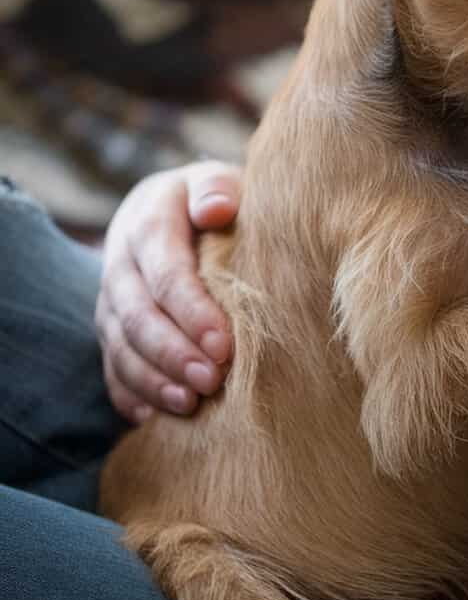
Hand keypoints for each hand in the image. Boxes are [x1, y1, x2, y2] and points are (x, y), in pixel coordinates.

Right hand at [96, 161, 241, 421]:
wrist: (174, 208)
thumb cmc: (212, 200)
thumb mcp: (216, 181)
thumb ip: (216, 190)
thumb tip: (216, 209)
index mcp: (148, 222)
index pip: (166, 273)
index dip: (192, 311)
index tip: (224, 344)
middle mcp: (121, 264)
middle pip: (138, 316)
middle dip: (173, 353)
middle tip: (212, 382)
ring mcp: (111, 300)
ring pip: (121, 346)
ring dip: (154, 380)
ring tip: (190, 405)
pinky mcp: (112, 329)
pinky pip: (111, 368)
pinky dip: (130, 395)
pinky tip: (154, 418)